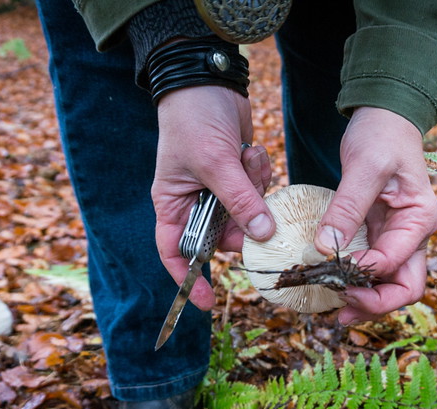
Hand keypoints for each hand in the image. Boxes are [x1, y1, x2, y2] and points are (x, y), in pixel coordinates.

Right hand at [152, 85, 274, 310]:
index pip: (175, 252)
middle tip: (260, 215)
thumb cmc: (194, 119)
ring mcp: (221, 189)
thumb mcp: (215, 163)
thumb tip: (264, 235)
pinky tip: (252, 151)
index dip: (189, 279)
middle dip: (244, 226)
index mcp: (173, 203)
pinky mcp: (242, 176)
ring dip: (254, 192)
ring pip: (247, 214)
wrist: (210, 79)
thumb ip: (239, 201)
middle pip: (223, 236)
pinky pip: (259, 192)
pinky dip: (260, 175)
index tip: (206, 301)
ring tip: (246, 161)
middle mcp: (196, 202)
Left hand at [314, 107, 436, 324]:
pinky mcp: (380, 237)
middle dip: (375, 305)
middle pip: (405, 287)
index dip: (364, 275)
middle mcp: (414, 235)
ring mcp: (398, 239)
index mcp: (420, 220)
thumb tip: (326, 248)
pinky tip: (335, 291)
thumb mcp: (364, 167)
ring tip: (336, 313)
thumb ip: (347, 208)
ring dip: (366, 303)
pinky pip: (373, 271)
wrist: (383, 119)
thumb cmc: (381, 136)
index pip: (395, 263)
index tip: (332, 272)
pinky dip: (358, 286)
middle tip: (341, 312)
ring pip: (390, 286)